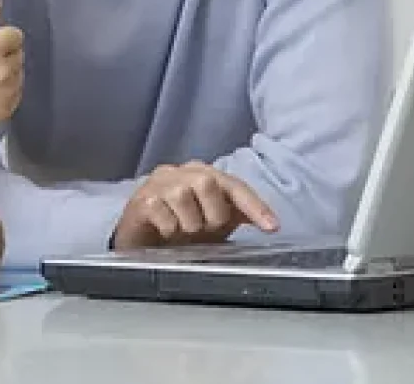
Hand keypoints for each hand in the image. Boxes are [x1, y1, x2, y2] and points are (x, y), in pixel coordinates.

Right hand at [0, 0, 23, 133]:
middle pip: (19, 53)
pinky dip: (7, 91)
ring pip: (20, 73)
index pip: (15, 35)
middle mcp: (5, 71)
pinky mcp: (8, 108)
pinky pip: (17, 92)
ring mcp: (8, 91)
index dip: (2, 38)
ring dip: (8, 72)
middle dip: (5, 54)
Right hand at [112, 161, 278, 249]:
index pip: (234, 185)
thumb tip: (270, 222)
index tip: (272, 227)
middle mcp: (182, 172)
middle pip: (208, 182)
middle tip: (206, 230)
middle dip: (213, 214)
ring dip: (189, 224)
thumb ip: (236, 215)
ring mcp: (159, 183)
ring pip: (183, 196)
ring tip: (182, 232)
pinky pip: (161, 212)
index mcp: (204, 175)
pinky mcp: (141, 199)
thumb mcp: (214, 223)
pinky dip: (168, 228)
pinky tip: (165, 231)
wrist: (141, 240)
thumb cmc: (180, 226)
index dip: (255, 206)